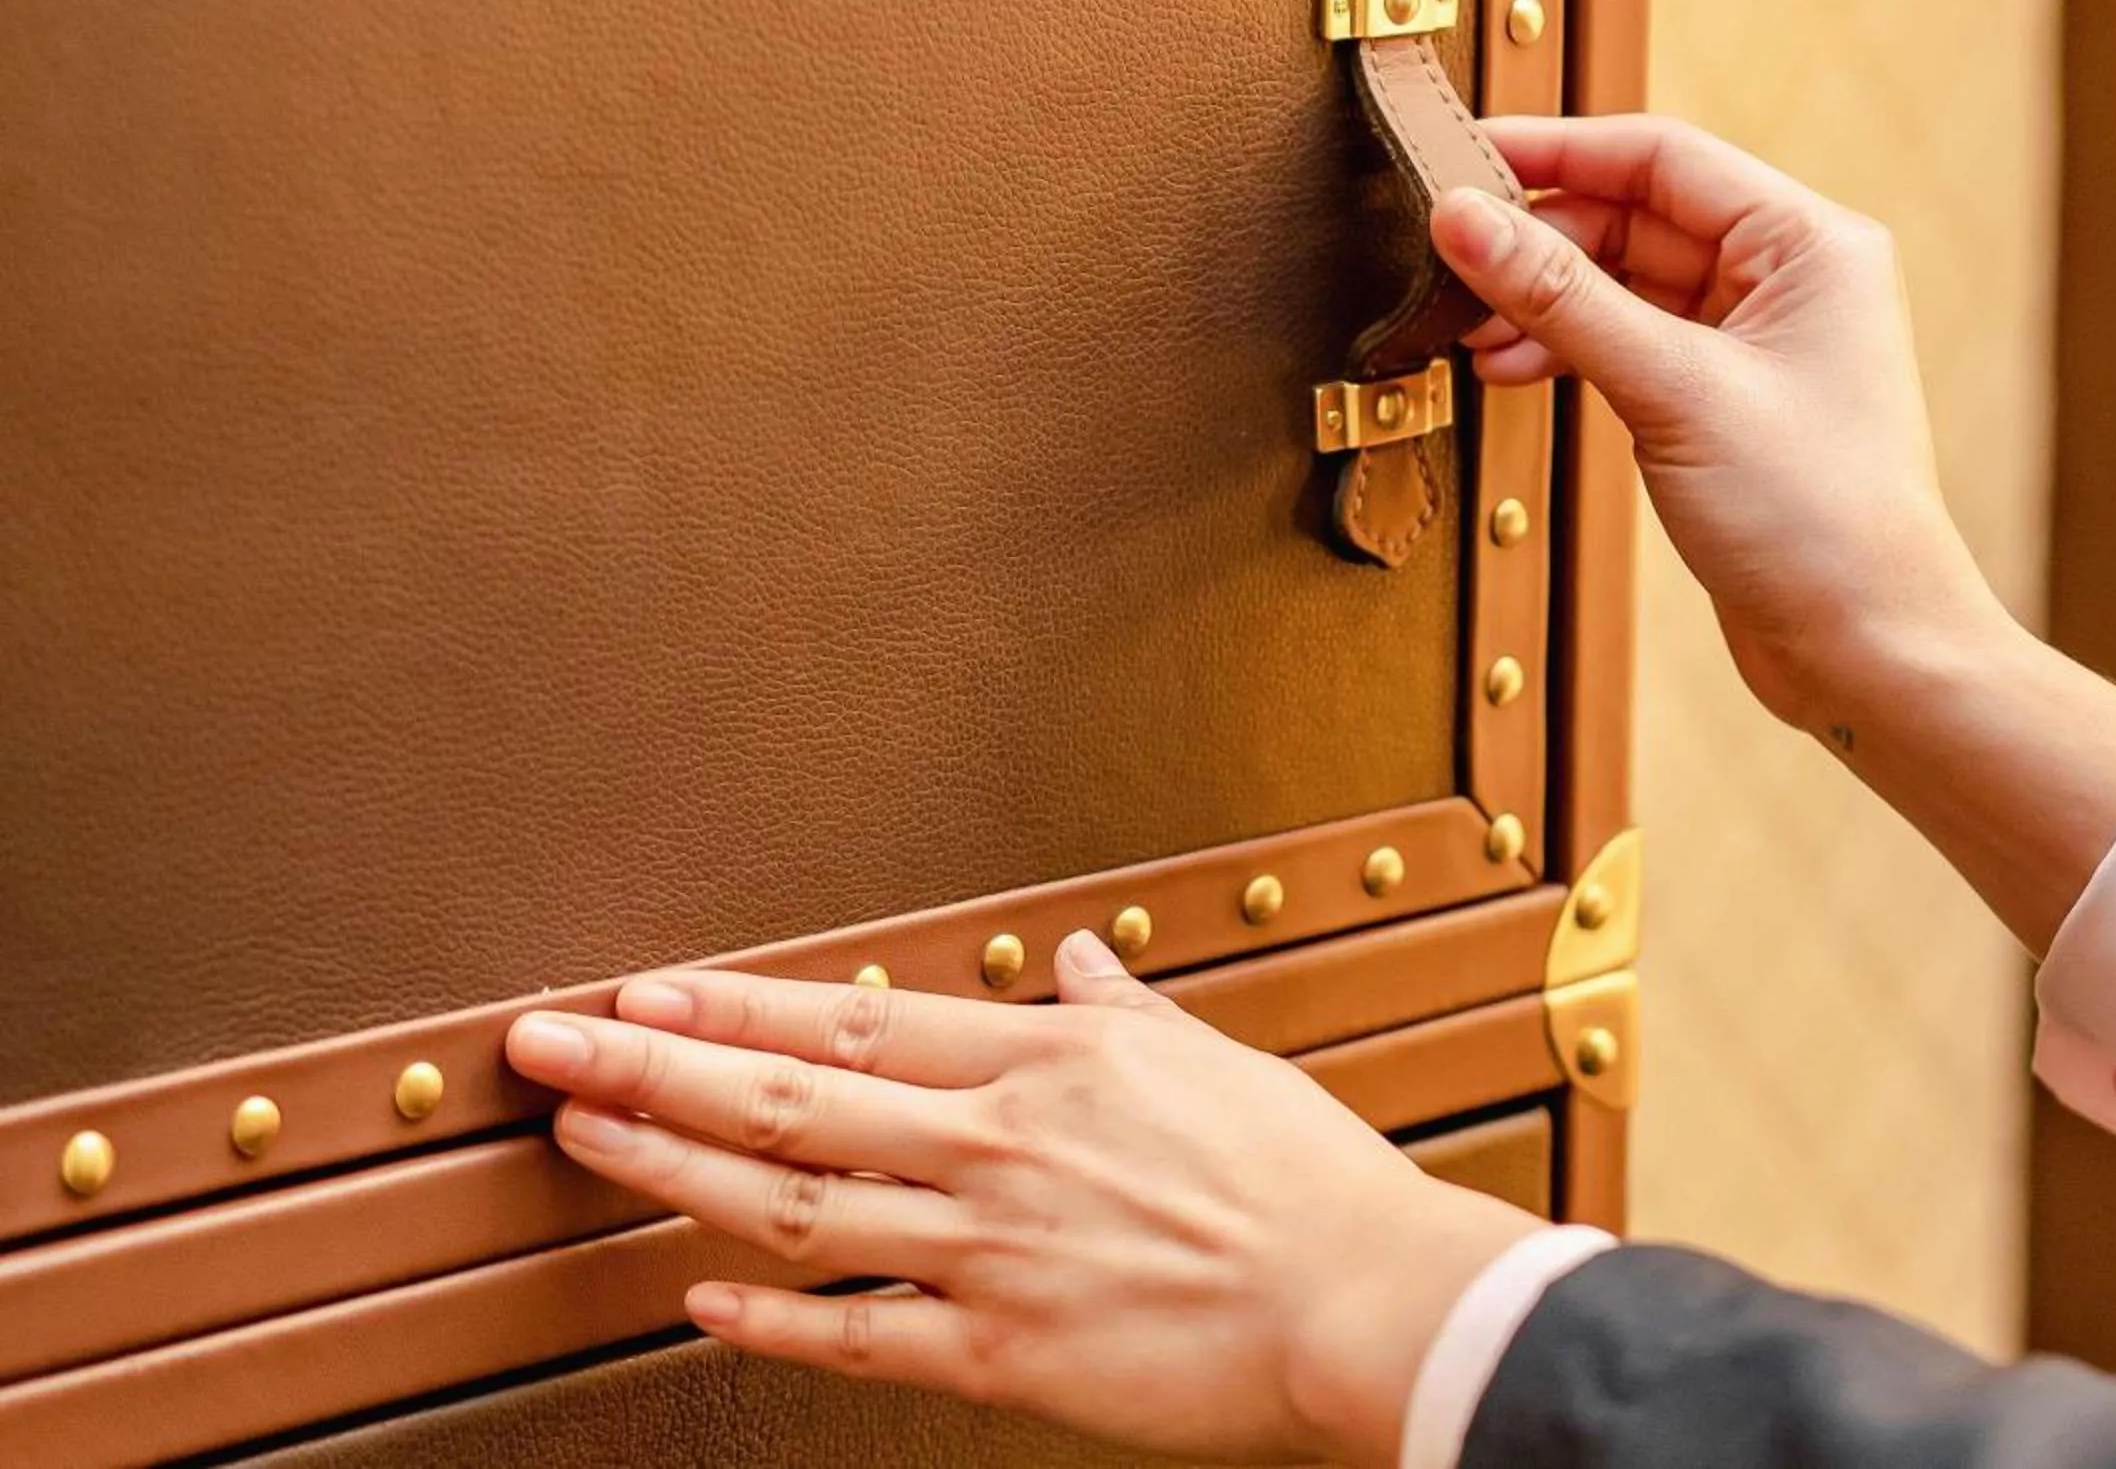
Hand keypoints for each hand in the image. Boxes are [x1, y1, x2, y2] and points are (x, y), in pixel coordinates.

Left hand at [502, 935, 1542, 1466]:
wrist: (1364, 1299)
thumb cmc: (1303, 1180)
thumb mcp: (1212, 1061)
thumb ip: (1124, 1012)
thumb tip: (1081, 961)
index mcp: (1048, 1066)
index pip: (852, 1024)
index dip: (734, 1008)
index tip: (646, 989)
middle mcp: (1000, 1147)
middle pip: (789, 1103)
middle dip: (654, 1069)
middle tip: (551, 1044)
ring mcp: (992, 1253)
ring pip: (796, 1208)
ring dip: (674, 1172)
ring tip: (584, 1142)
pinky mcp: (1006, 1354)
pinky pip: (862, 1335)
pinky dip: (773, 1316)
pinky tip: (699, 1296)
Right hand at [1434, 115, 2115, 948]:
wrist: (1869, 653)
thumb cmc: (1815, 519)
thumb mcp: (1672, 392)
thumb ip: (1561, 297)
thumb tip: (1462, 216)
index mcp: (1808, 243)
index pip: (1661, 158)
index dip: (1554, 151)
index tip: (1460, 159)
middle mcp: (1790, 278)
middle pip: (1635, 217)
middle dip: (1539, 241)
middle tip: (1446, 260)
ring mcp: (1757, 341)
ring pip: (1624, 284)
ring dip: (1544, 301)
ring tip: (1467, 330)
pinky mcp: (1726, 402)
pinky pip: (1631, 343)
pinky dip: (1569, 351)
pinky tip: (1509, 369)